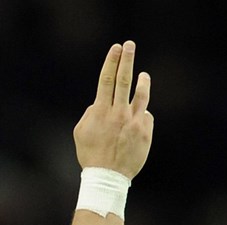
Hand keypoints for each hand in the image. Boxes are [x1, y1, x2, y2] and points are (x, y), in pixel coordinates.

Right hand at [73, 40, 153, 178]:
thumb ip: (90, 113)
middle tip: (129, 45)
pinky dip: (140, 116)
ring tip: (143, 75)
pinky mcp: (145, 132)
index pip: (107, 80)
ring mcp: (134, 122)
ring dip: (143, 82)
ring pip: (141, 95)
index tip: (116, 48)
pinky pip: (145, 116)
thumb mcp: (80, 133)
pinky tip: (134, 124)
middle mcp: (119, 114)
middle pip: (124, 80)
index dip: (111, 62)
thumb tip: (100, 102)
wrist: (108, 177)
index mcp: (101, 112)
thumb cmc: (91, 154)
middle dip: (126, 60)